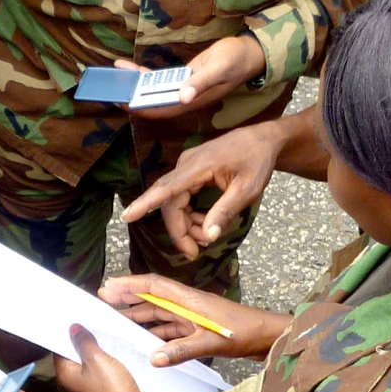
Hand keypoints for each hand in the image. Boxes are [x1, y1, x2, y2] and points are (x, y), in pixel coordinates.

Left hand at [54, 323, 156, 391]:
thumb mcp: (97, 360)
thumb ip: (84, 342)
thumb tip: (73, 328)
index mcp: (66, 375)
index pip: (59, 348)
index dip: (66, 332)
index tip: (74, 316)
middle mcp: (75, 383)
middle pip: (75, 355)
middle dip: (84, 338)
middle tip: (92, 318)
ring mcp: (90, 388)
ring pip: (91, 363)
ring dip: (99, 349)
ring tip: (107, 330)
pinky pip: (104, 371)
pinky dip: (109, 361)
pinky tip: (118, 350)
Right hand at [99, 274, 286, 366]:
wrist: (271, 337)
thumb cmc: (245, 332)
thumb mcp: (212, 342)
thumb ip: (182, 350)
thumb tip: (153, 358)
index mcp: (189, 300)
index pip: (153, 286)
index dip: (129, 285)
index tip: (107, 288)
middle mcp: (188, 305)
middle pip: (152, 298)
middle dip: (128, 299)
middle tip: (104, 302)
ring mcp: (194, 317)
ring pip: (160, 314)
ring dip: (140, 317)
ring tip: (118, 323)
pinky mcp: (200, 330)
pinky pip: (172, 329)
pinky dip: (157, 334)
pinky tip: (146, 343)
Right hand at [121, 125, 286, 258]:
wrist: (263, 139)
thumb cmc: (257, 161)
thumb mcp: (247, 190)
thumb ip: (225, 212)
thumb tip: (208, 236)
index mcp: (199, 167)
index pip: (166, 188)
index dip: (145, 204)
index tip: (127, 216)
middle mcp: (186, 165)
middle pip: (170, 203)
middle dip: (180, 230)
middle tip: (196, 252)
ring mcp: (187, 167)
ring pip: (175, 203)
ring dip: (187, 224)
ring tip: (208, 237)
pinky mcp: (191, 171)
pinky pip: (182, 197)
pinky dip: (191, 214)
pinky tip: (207, 222)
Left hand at [126, 34, 267, 122]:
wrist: (247, 53)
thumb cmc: (235, 61)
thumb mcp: (219, 69)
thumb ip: (201, 83)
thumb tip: (183, 97)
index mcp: (192, 101)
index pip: (161, 110)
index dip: (140, 108)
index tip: (121, 102)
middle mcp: (185, 98)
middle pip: (152, 102)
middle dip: (130, 96)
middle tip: (108, 87)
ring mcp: (183, 89)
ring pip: (153, 90)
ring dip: (134, 84)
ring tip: (114, 73)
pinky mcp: (182, 78)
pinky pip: (159, 79)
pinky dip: (144, 74)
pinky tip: (128, 66)